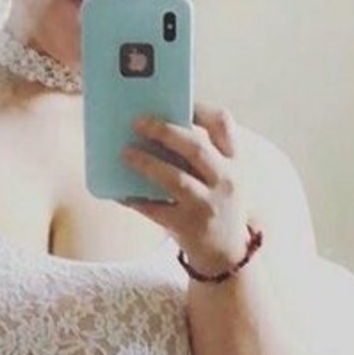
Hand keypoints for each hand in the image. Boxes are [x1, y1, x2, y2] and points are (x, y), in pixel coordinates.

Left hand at [121, 103, 253, 276]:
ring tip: (125, 152)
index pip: (224, 125)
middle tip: (137, 121)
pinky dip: (136, 200)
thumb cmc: (216, 205)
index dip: (199, 108)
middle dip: (164, 131)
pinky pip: (156, 210)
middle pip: (195, 148)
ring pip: (175, 179)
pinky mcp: (189, 227)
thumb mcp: (222, 177)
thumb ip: (201, 155)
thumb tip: (154, 130)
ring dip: (146, 163)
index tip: (176, 100)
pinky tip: (119, 192)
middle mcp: (226, 181)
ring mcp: (208, 205)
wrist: (227, 254)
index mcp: (234, 162)